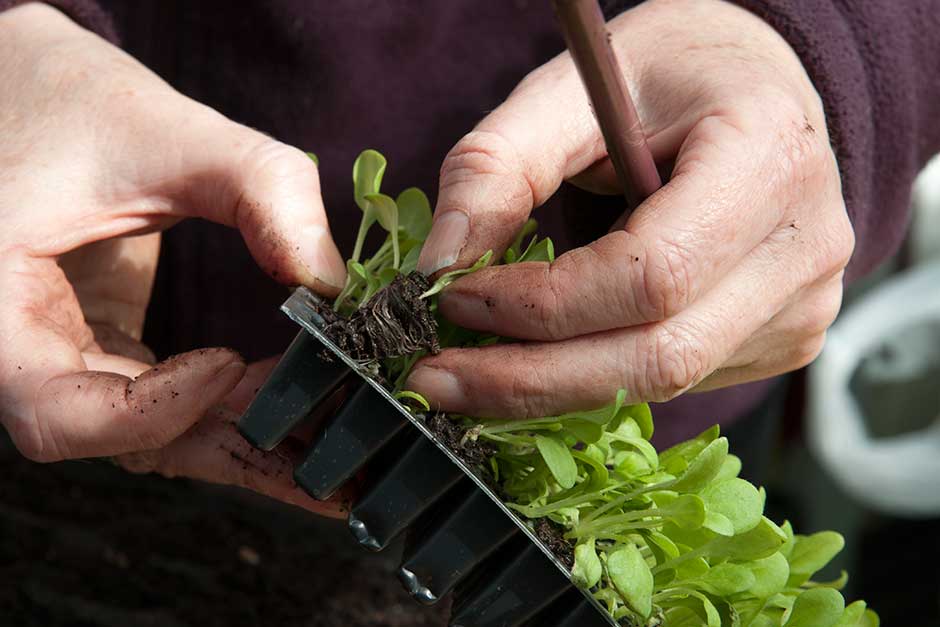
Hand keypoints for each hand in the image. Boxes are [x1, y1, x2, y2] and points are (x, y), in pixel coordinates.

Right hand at [0, 4, 346, 514]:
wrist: (33, 87)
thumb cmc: (74, 99)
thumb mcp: (165, 129)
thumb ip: (259, 186)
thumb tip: (331, 280)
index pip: (57, 415)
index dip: (149, 410)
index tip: (229, 364)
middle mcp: (19, 352)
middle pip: (123, 444)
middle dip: (233, 451)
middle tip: (330, 463)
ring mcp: (62, 356)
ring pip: (151, 435)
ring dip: (243, 439)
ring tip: (335, 444)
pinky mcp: (101, 345)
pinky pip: (162, 402)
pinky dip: (230, 408)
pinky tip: (298, 400)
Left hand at [408, 0, 852, 416]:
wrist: (757, 92)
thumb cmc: (671, 78)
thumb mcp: (574, 86)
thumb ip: (498, 164)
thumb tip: (440, 262)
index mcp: (767, 159)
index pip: (651, 272)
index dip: (542, 304)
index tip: (455, 299)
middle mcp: (803, 245)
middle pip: (659, 356)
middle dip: (531, 380)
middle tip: (437, 378)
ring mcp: (801, 303)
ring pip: (664, 382)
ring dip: (553, 390)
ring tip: (473, 372)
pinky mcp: (782, 336)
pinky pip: (677, 380)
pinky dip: (596, 377)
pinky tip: (547, 355)